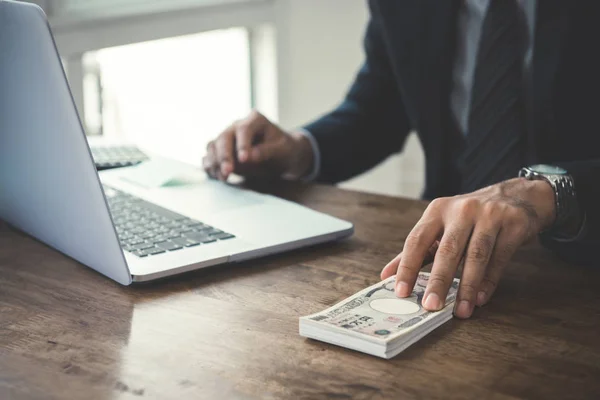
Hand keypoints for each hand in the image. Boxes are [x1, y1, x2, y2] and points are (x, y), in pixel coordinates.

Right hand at [203, 110, 313, 180]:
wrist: (281, 156)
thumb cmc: (284, 150)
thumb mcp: (282, 150)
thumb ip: (266, 151)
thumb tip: (249, 157)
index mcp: (255, 120)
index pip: (244, 129)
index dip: (242, 144)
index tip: (244, 159)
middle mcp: (238, 126)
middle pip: (224, 137)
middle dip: (224, 156)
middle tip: (228, 172)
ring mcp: (228, 137)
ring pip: (213, 145)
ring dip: (214, 162)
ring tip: (223, 177)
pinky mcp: (222, 150)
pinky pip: (210, 156)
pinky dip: (210, 166)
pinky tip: (217, 176)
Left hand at [380, 178, 555, 318]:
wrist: (515, 196)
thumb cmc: (469, 217)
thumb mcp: (441, 225)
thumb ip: (416, 250)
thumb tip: (386, 275)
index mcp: (438, 210)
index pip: (417, 240)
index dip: (407, 266)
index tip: (401, 291)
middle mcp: (461, 210)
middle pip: (447, 250)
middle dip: (438, 281)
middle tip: (430, 306)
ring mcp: (489, 215)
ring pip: (475, 255)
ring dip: (466, 286)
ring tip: (460, 311)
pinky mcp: (512, 224)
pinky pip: (498, 258)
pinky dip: (488, 281)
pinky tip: (479, 299)